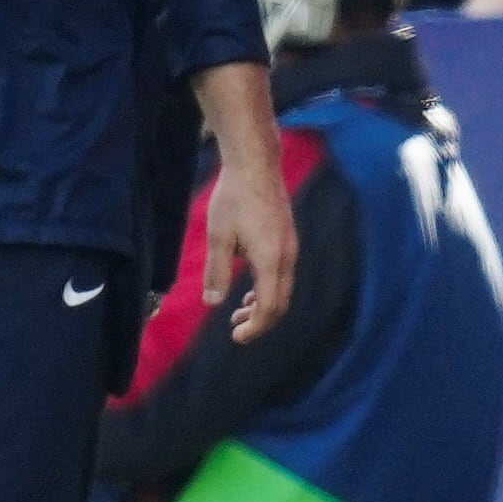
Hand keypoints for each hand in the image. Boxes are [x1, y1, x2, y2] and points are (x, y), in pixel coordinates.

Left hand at [203, 155, 297, 343]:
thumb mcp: (219, 236)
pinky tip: (249, 285)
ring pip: (283, 288)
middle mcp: (287, 256)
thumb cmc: (234, 197)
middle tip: (235, 329)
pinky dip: (268, 288)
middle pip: (280, 303)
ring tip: (239, 310)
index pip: (269, 308)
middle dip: (259, 321)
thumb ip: (217, 272)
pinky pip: (283, 273)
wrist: (255, 164)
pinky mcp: (287, 237)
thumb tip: (212, 303)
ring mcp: (290, 245)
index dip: (254, 328)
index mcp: (270, 260)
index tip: (236, 337)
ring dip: (263, 304)